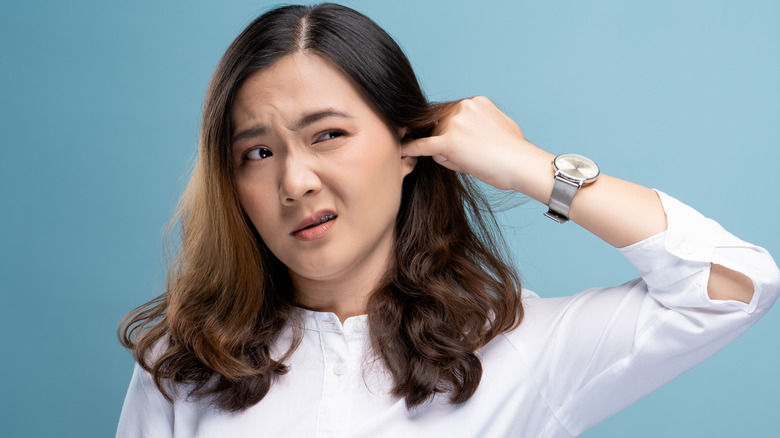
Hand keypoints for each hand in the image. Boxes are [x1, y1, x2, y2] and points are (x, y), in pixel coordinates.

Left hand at [401, 96, 553, 196]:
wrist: (521, 164)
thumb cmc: (515, 152)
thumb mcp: (499, 125)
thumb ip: (479, 123)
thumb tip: (467, 133)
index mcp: (475, 101)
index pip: (451, 115)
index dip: (454, 133)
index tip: (460, 143)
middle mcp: (463, 107)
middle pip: (440, 126)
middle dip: (448, 144)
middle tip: (472, 157)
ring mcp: (454, 123)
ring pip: (435, 139)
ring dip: (446, 154)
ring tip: (472, 162)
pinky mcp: (448, 142)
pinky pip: (422, 145)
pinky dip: (412, 149)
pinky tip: (402, 151)